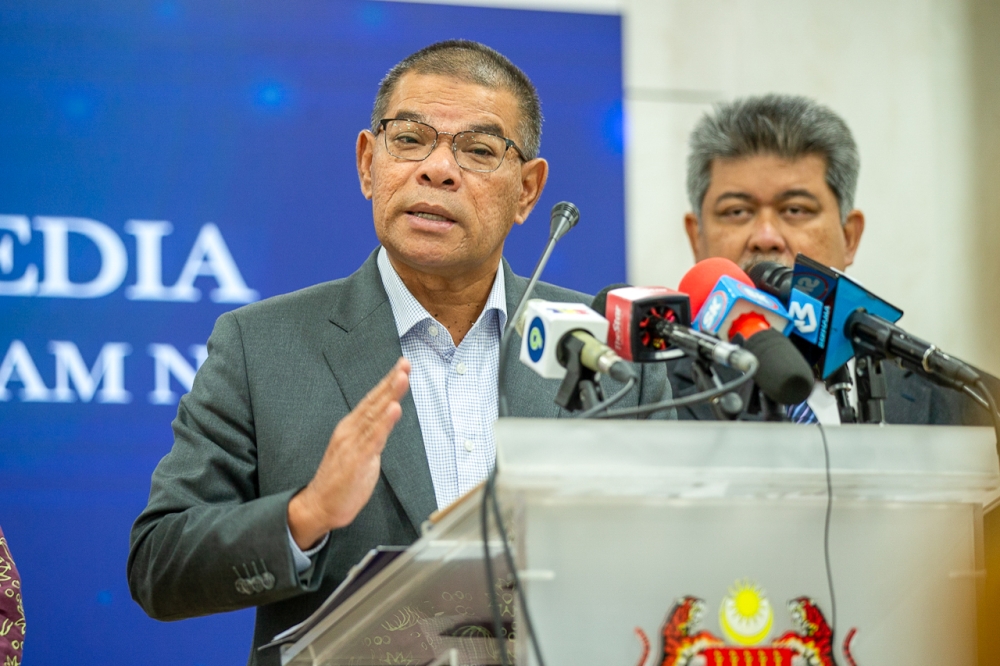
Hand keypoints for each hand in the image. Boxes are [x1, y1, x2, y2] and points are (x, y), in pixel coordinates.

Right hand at [288, 358, 410, 549]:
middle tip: (405, 364)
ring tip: (402, 378)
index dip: (387, 383)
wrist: (319, 505)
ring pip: (374, 415)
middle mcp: (351, 431)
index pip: (372, 401)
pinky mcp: (357, 460)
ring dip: (390, 395)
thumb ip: (372, 434)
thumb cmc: (341, 479)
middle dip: (391, 382)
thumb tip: (386, 421)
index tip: (402, 366)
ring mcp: (353, 444)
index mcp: (352, 428)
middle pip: (374, 402)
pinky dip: (384, 423)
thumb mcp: (361, 451)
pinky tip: (394, 410)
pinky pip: (373, 439)